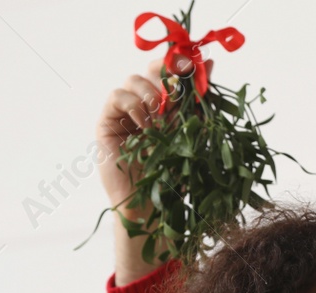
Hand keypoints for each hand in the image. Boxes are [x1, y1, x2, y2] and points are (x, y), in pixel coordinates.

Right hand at [96, 58, 208, 284]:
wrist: (152, 206)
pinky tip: (144, 126)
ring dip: (150, 95)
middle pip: (149, 69)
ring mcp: (123, 114)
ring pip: (132, 80)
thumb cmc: (174, 175)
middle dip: (164, 75)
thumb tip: (209, 62)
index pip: (169, 72)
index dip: (179, 65)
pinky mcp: (106, 124)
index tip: (192, 68)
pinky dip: (133, 105)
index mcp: (165, 106)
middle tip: (175, 91)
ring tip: (159, 120)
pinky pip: (117, 97)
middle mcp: (143, 106)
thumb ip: (197, 100)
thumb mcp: (191, 132)